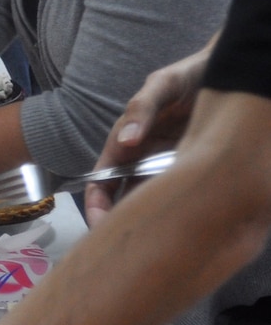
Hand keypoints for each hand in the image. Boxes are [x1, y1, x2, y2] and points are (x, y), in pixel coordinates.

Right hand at [83, 43, 212, 225]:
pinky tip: (185, 226)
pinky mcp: (190, 171)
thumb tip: (126, 141)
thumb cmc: (188, 76)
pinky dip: (176, 212)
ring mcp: (166, 168)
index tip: (102, 228)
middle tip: (132, 249)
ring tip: (158, 243)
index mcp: (125, 144)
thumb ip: (141, 109)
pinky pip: (178, 197)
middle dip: (120, 225)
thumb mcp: (162, 86)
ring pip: (150, 203)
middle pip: (123, 201)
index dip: (96, 207)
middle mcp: (141, 160)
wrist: (228, 75)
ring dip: (149, 222)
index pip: (101, 182)